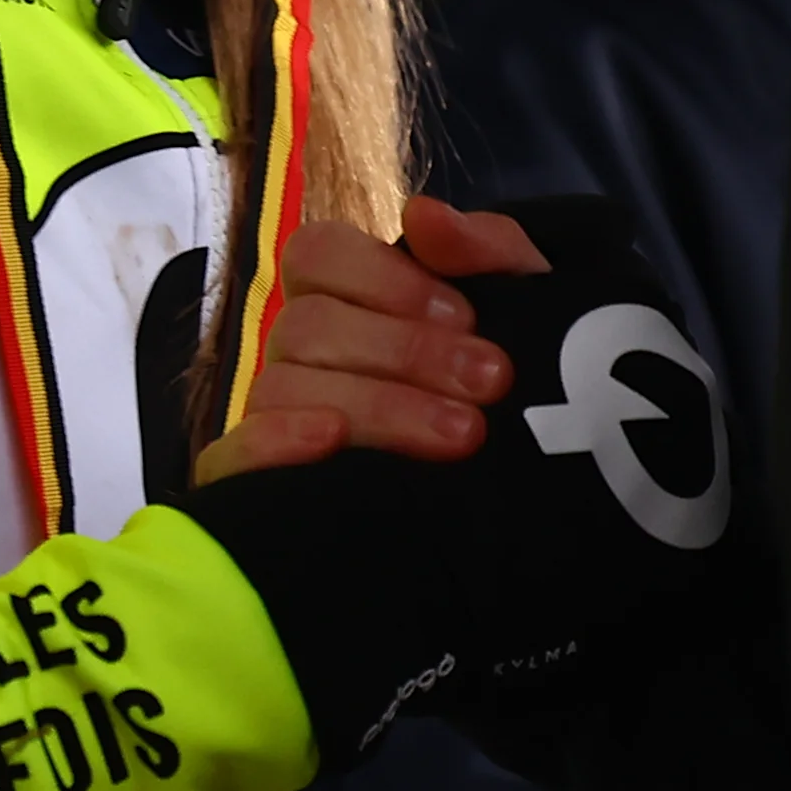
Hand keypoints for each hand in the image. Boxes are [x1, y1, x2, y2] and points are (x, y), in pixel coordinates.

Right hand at [182, 196, 745, 767]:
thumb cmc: (546, 433)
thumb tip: (424, 216)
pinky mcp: (260, 509)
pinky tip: (330, 448)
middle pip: (307, 323)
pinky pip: (229, 461)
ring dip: (378, 404)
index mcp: (362, 313)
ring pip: (282, 386)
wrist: (561, 574)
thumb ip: (502, 258)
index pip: (319, 254)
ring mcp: (281, 438)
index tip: (469, 318)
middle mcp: (309, 368)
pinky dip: (273, 445)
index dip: (386, 276)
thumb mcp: (552, 330)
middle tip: (494, 388)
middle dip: (406, 349)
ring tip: (460, 442)